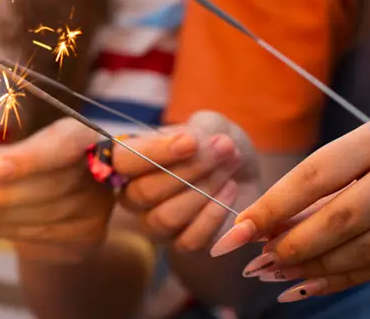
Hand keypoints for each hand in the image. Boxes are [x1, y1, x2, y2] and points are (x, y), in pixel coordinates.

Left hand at [0, 118, 112, 262]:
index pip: (65, 142)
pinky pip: (45, 239)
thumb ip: (0, 162)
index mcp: (83, 134)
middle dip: (2, 195)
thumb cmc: (30, 165)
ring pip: (46, 216)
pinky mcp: (90, 238)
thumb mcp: (15, 151)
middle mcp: (102, 170)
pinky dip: (9, 232)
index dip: (31, 158)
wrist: (55, 201)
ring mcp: (99, 207)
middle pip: (52, 185)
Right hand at [112, 111, 259, 251]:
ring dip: (203, 191)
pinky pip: (189, 240)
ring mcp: (153, 223)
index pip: (123, 161)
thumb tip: (197, 145)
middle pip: (144, 192)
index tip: (190, 143)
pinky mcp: (179, 244)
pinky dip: (213, 216)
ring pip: (165, 217)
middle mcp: (133, 194)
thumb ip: (199, 130)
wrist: (245, 175)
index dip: (154, 153)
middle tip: (224, 150)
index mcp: (130, 160)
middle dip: (188, 170)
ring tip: (229, 171)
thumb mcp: (211, 126)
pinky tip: (229, 191)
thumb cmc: (217, 147)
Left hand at [211, 121, 369, 302]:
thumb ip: (312, 188)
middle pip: (339, 218)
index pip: (314, 177)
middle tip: (258, 262)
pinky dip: (341, 278)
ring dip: (314, 267)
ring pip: (363, 249)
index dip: (271, 207)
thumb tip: (261, 225)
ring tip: (275, 274)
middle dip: (293, 245)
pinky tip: (307, 285)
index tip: (236, 232)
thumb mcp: (352, 154)